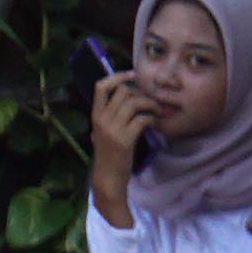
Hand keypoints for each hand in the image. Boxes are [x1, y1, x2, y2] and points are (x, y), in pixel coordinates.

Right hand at [88, 70, 150, 200]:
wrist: (107, 178)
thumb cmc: (108, 154)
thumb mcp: (102, 132)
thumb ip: (109, 116)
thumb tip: (127, 98)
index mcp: (95, 115)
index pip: (101, 87)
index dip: (118, 76)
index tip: (133, 75)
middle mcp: (102, 120)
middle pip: (123, 91)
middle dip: (141, 92)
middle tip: (151, 100)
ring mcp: (112, 129)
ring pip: (134, 103)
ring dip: (150, 104)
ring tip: (156, 110)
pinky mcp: (124, 140)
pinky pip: (142, 119)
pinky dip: (151, 118)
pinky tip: (153, 123)